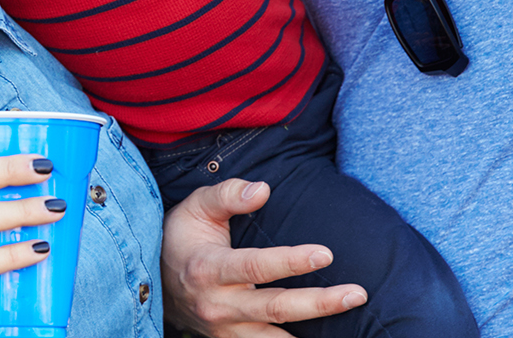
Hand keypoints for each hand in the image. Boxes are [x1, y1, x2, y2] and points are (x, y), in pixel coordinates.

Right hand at [162, 178, 365, 337]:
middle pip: (275, 308)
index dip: (291, 262)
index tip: (325, 253)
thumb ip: (228, 195)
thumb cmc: (182, 237)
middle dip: (320, 303)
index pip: (256, 268)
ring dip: (315, 330)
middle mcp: (218, 305)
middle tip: (357, 293)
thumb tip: (263, 189)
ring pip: (275, 337)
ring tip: (351, 317)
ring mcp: (225, 330)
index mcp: (208, 269)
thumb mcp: (196, 206)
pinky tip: (325, 337)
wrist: (155, 280)